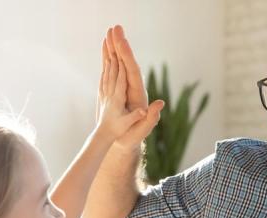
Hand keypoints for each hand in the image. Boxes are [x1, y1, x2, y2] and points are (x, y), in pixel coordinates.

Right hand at [100, 25, 164, 149]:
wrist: (126, 140)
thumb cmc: (132, 138)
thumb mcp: (141, 131)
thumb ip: (151, 119)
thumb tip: (160, 104)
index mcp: (138, 94)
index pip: (134, 71)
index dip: (128, 56)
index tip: (123, 42)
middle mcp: (134, 87)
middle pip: (128, 62)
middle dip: (121, 45)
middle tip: (115, 27)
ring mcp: (127, 86)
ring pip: (121, 62)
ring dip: (115, 47)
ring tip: (110, 30)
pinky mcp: (120, 86)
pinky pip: (115, 68)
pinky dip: (110, 56)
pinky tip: (106, 45)